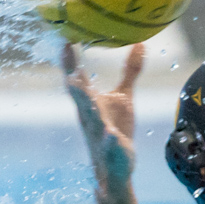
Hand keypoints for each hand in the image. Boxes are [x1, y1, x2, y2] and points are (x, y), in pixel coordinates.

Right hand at [64, 42, 143, 186]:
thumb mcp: (124, 98)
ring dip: (84, 102)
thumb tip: (140, 44)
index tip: (65, 35)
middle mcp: (89, 116)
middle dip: (72, 73)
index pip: (77, 77)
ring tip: (77, 85)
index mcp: (89, 102)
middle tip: (64, 53)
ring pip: (90, 117)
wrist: (115, 169)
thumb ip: (130, 71)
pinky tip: (111, 133)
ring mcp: (99, 134)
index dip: (70, 57)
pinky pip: (110, 145)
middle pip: (78, 94)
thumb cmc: (116, 128)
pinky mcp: (112, 152)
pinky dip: (110, 139)